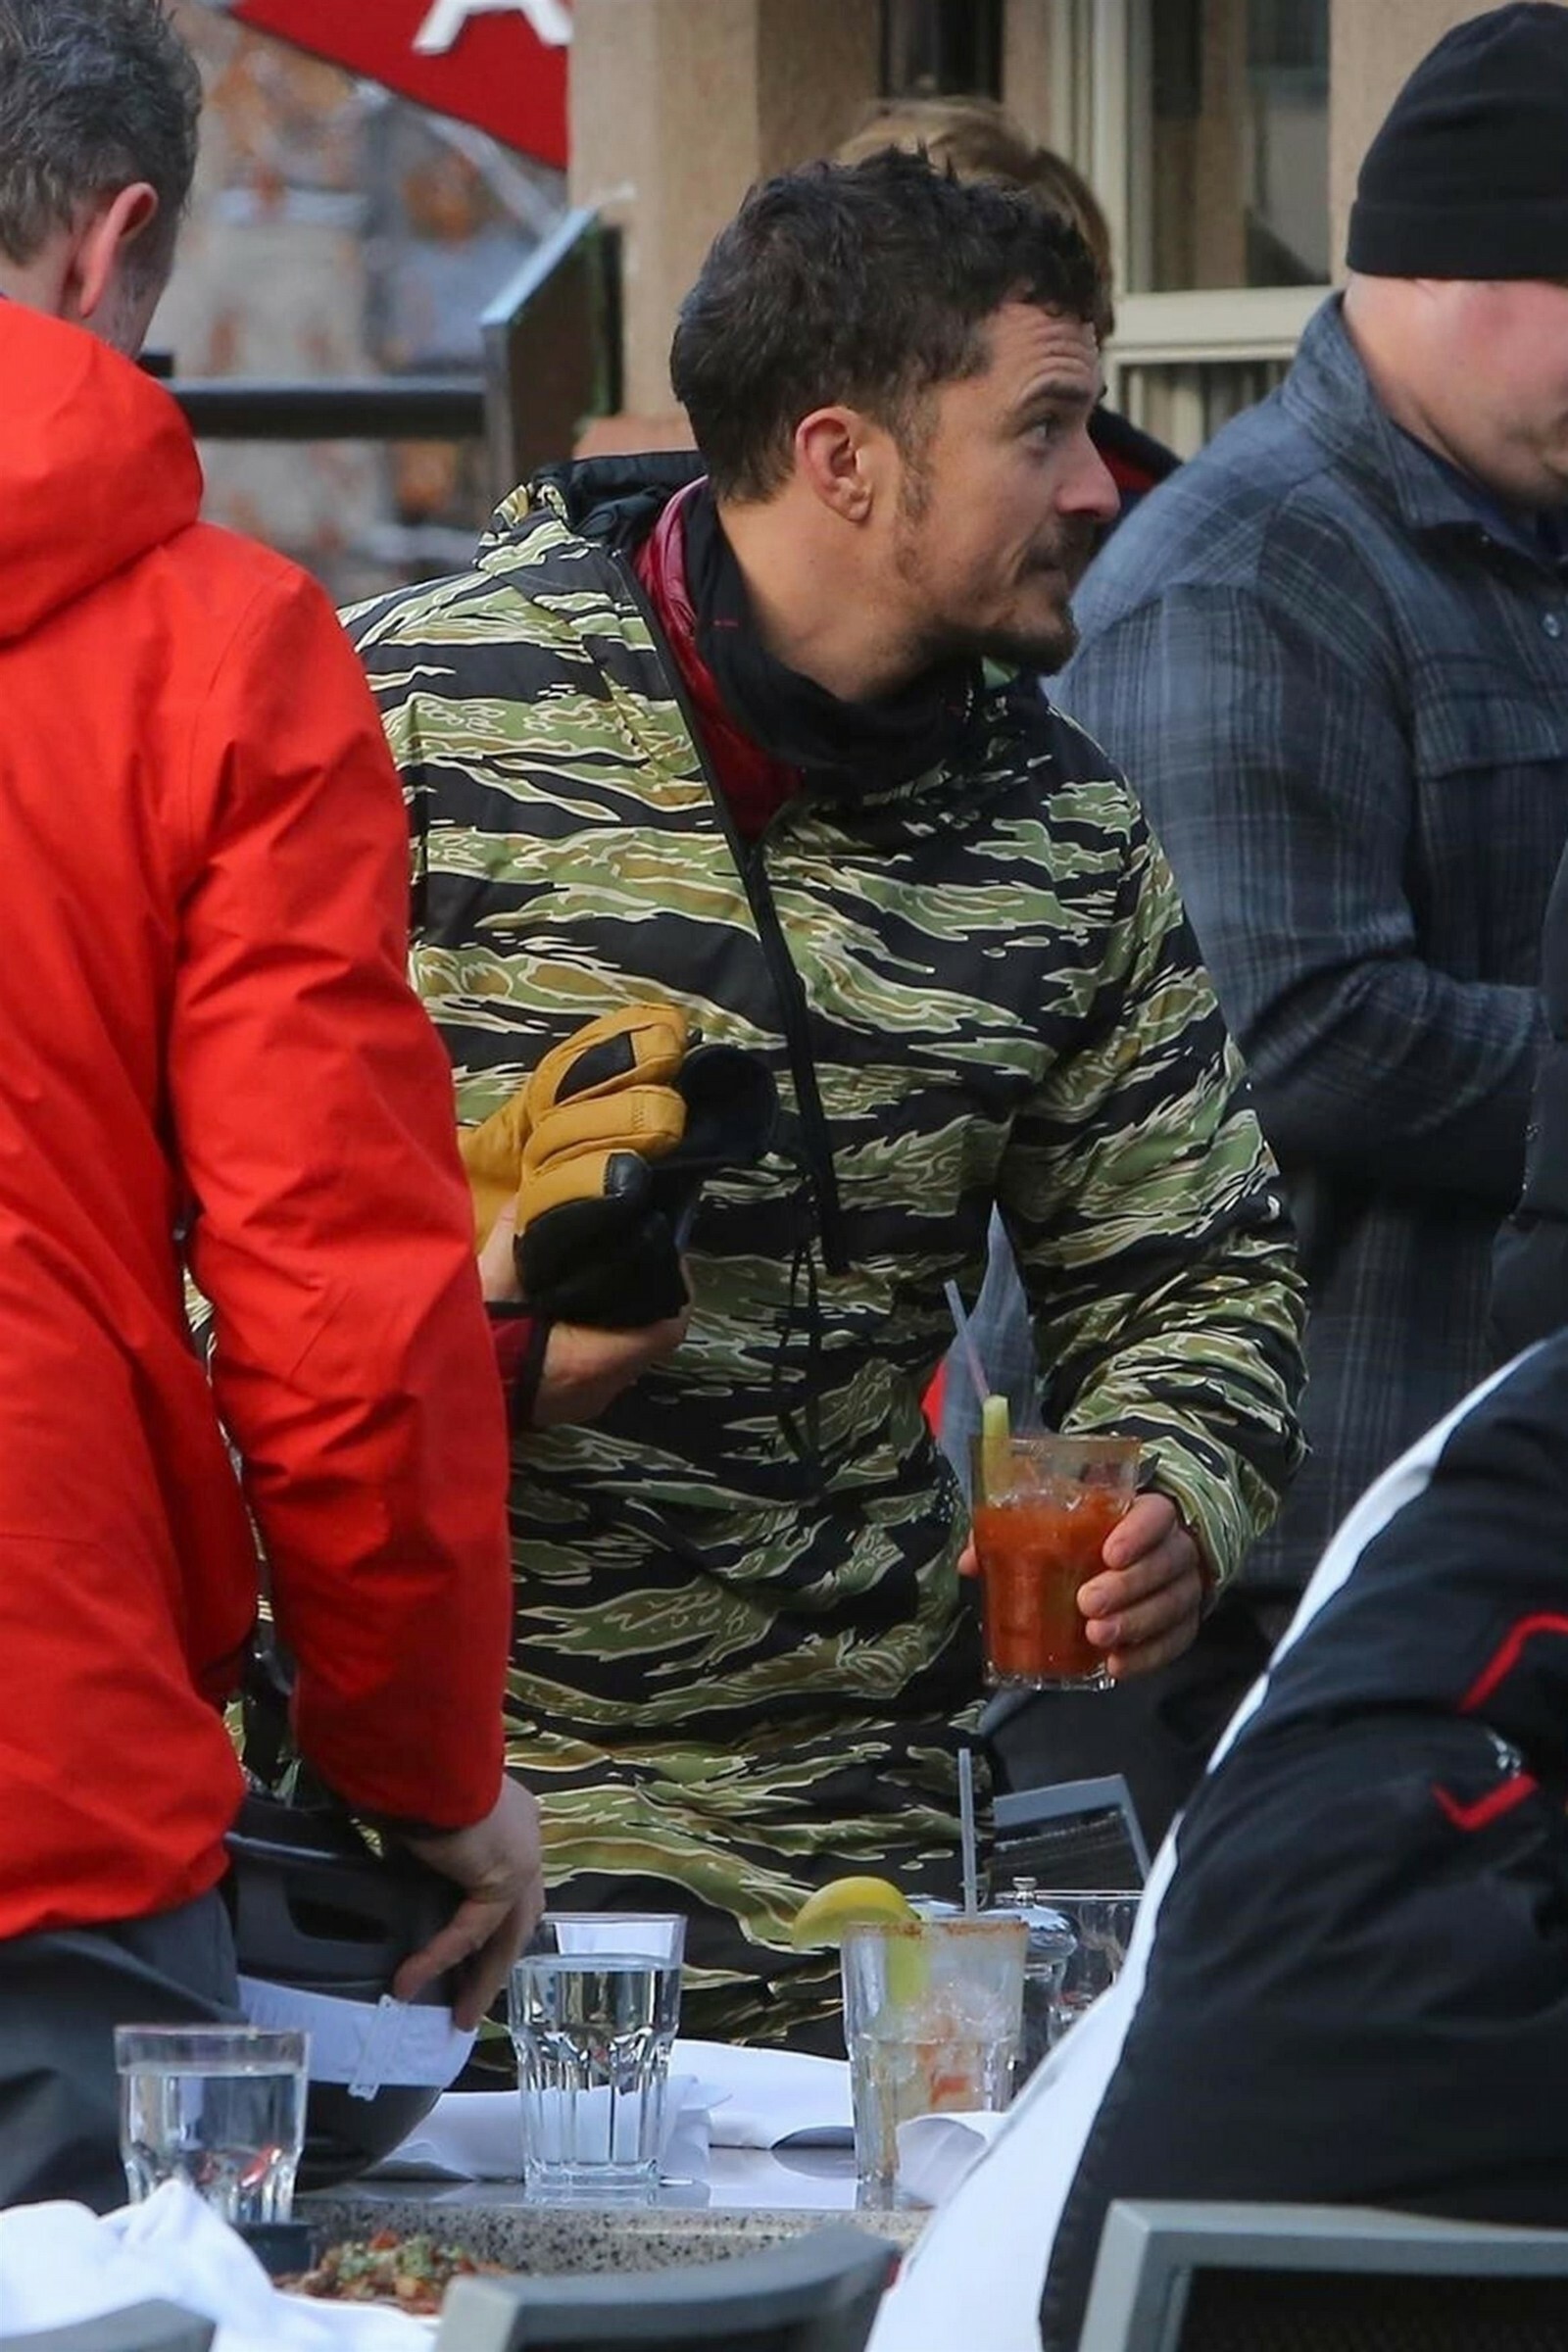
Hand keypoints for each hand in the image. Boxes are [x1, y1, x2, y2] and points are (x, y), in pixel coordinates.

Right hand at [393, 1778, 544, 2027]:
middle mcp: (525, 1836)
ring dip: (483, 1978)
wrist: (425, 1752)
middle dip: (495, 1963)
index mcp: (511, 1817)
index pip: (509, 1885)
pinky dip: (440, 1955)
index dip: (494, 1926)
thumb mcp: (423, 1819)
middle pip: (517, 1917)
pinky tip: (408, 1981)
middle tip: (472, 2003)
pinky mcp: (504, 1876)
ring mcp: (523, 1856)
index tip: (472, 1958)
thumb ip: (425, 1851)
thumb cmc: (415, 1771)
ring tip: (460, 2017)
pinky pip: (472, 1929)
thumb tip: (402, 1869)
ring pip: (507, 1933)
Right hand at [480, 1199, 688, 1425]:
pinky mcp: (565, 1403)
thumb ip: (519, 1235)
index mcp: (594, 1361)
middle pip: (648, 1335)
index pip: (667, 1327)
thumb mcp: (492, 1281)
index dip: (674, 1285)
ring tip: (602, 1272)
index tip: (661, 1249)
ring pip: (622, 1351)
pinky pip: (597, 1363)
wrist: (432, 1398)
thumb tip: (533, 1193)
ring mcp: (584, 1400)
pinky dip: (595, 1333)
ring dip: (619, 1316)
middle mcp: (600, 1387)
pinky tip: (573, 1305)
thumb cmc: (472, 1346)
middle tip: (629, 1252)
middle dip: (645, 1295)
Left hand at [958, 1491, 1204, 1680]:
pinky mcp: (1184, 1623)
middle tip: (1087, 1604)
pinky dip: (1148, 1656)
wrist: (1143, 1554)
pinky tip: (1117, 1666)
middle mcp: (1174, 1548)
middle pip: (1165, 1564)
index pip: (1156, 1515)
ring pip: (1174, 1604)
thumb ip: (1017, 1533)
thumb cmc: (1094, 1535)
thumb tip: (968, 1561)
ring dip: (1136, 1624)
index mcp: (1145, 1513)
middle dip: (1127, 1587)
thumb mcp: (1061, 1523)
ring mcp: (1184, 1587)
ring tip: (1097, 1638)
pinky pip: (1176, 1642)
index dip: (1137, 1534)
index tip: (1108, 1553)